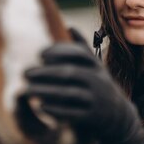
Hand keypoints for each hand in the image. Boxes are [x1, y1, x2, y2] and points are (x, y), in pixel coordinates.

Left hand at [24, 38, 140, 143]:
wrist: (118, 117)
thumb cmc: (100, 85)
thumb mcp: (95, 67)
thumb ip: (82, 49)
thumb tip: (70, 26)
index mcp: (96, 66)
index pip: (78, 54)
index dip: (59, 52)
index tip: (40, 54)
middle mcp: (98, 81)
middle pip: (70, 73)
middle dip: (46, 72)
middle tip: (25, 73)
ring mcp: (96, 99)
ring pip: (69, 93)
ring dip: (46, 91)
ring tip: (27, 90)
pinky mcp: (92, 117)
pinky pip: (72, 113)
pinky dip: (56, 110)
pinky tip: (41, 106)